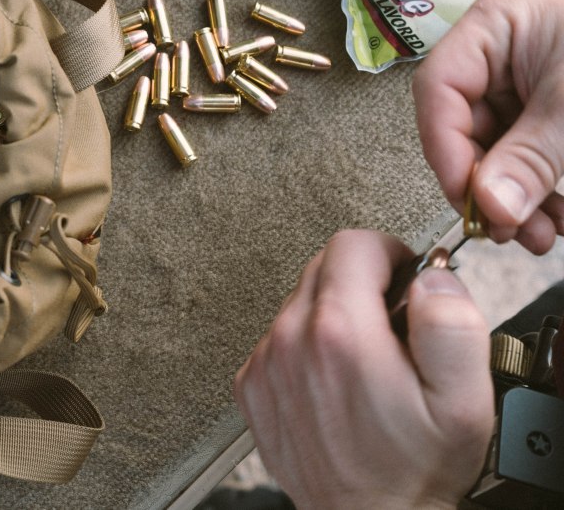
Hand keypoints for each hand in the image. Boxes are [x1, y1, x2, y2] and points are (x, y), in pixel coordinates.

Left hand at [234, 230, 492, 509]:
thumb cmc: (412, 469)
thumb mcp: (462, 400)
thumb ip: (450, 324)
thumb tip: (430, 278)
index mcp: (342, 333)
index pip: (352, 244)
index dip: (389, 253)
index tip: (405, 277)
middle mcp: (292, 341)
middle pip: (323, 266)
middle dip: (363, 282)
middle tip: (393, 325)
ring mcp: (265, 363)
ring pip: (299, 301)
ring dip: (333, 315)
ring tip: (365, 360)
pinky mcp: (251, 385)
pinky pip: (278, 336)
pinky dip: (305, 345)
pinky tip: (333, 379)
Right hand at [413, 0, 563, 252]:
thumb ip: (531, 157)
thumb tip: (489, 208)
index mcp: (495, 26)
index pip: (440, 90)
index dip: (445, 147)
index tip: (468, 197)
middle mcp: (498, 56)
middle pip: (463, 127)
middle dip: (489, 185)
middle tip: (507, 228)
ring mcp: (522, 86)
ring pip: (493, 152)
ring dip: (513, 199)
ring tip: (539, 235)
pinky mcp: (546, 115)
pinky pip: (523, 159)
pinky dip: (538, 193)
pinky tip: (556, 219)